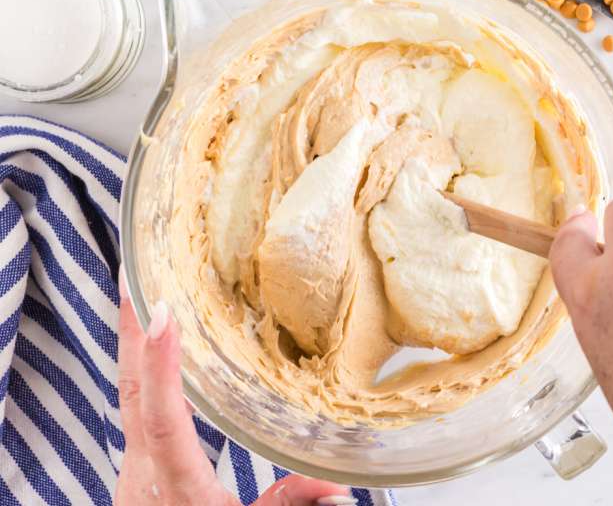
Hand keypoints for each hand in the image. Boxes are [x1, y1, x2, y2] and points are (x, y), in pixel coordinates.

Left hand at [116, 270, 351, 505]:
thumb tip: (339, 493)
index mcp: (175, 486)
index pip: (163, 417)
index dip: (161, 366)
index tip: (161, 316)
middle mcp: (144, 471)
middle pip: (128, 392)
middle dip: (127, 330)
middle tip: (130, 276)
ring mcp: (135, 469)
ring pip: (124, 395)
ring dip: (130, 344)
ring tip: (139, 295)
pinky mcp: (138, 469)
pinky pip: (133, 406)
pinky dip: (140, 369)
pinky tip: (152, 352)